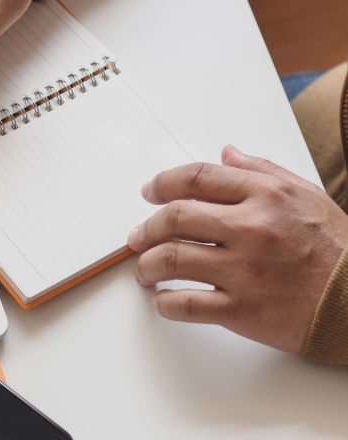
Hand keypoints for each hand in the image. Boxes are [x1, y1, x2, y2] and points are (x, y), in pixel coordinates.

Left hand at [128, 145, 347, 353]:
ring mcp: (244, 271)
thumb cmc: (336, 249)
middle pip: (173, 218)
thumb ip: (262, 171)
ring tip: (143, 269)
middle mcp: (250, 229)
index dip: (162, 183)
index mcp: (264, 196)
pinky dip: (165, 303)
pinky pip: (186, 304)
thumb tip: (226, 153)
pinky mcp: (242, 310)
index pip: (195, 178)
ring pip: (171, 260)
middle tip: (136, 236)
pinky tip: (162, 300)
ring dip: (146, 265)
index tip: (148, 192)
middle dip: (145, 227)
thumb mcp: (306, 195)